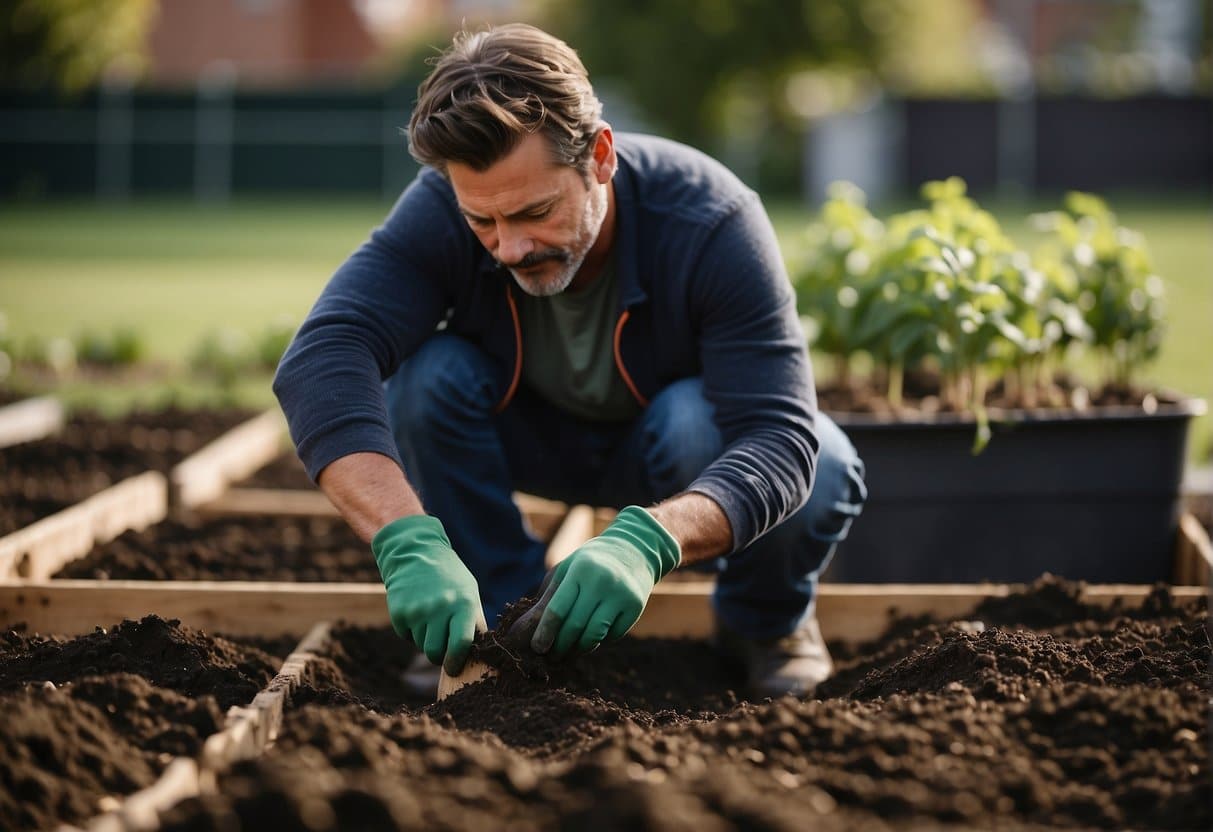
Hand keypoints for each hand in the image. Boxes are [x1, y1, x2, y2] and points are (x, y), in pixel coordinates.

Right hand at [371, 515, 484, 674]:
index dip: (456, 660)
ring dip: (425, 639)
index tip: (453, 668)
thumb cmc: (448, 576)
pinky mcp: (399, 612)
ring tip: (429, 616)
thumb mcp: (468, 591)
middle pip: (435, 652)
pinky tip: (416, 610)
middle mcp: (440, 608)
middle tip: (440, 647)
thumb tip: (471, 654)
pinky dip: (411, 630)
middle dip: (438, 655)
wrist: (416, 552)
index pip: (461, 643)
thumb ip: (470, 620)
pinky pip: (406, 635)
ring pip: (420, 645)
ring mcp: (417, 611)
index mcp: (463, 604)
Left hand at [525, 506, 680, 657]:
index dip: (545, 632)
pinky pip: (612, 636)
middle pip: (575, 625)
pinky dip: (599, 642)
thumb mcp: (566, 572)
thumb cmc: (589, 563)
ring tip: (568, 651)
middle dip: (559, 646)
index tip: (537, 648)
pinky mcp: (635, 607)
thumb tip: (522, 631)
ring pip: (595, 635)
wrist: (633, 550)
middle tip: (551, 656)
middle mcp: (603, 581)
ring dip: (578, 649)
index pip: (558, 608)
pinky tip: (591, 637)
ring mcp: (622, 595)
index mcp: (581, 570)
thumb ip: (546, 600)